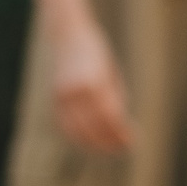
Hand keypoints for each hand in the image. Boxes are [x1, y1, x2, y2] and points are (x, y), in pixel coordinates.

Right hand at [50, 19, 134, 153]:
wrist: (68, 35)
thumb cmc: (97, 54)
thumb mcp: (111, 75)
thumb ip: (115, 101)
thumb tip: (121, 130)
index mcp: (95, 81)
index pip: (110, 117)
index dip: (121, 133)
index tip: (132, 142)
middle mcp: (76, 90)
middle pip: (94, 126)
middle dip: (109, 142)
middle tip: (123, 150)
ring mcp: (62, 94)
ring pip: (77, 130)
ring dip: (93, 144)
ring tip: (108, 151)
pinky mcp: (54, 98)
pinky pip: (65, 125)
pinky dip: (76, 137)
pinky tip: (89, 143)